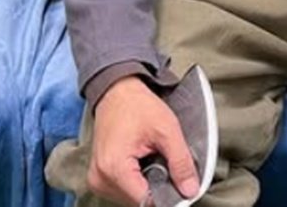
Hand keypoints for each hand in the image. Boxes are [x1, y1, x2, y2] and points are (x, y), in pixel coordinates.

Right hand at [88, 76, 199, 206]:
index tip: (179, 182)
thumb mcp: (167, 129)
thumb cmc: (138, 105)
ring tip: (150, 157)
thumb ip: (180, 161)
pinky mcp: (98, 177)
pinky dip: (137, 180)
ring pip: (131, 197)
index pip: (145, 201)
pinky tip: (141, 161)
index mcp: (114, 168)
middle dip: (156, 186)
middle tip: (163, 160)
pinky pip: (123, 190)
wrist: (118, 91)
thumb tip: (190, 190)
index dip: (166, 195)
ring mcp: (96, 180)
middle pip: (138, 200)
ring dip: (146, 183)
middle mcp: (100, 179)